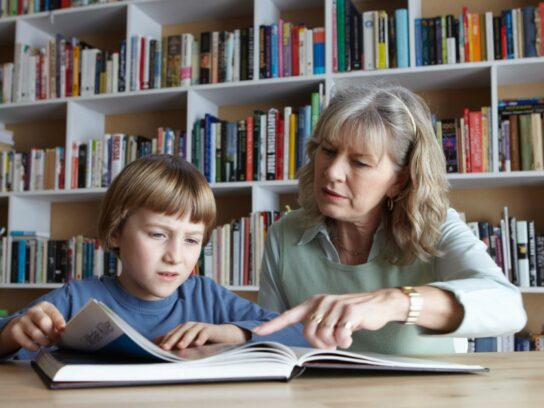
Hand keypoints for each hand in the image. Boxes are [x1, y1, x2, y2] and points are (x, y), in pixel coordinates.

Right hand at [0, 301, 65, 354]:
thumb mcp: (50, 318)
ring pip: (35, 333)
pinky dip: (34, 347)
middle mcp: (32, 311)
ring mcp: (22, 320)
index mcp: (44, 306)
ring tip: (47, 343)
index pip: (53, 313)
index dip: (59, 322)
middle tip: (56, 340)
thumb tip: (63, 331)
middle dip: (52, 333)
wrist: (19, 324)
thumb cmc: (40, 322)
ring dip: (44, 341)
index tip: (63, 330)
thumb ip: (57, 323)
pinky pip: (26, 342)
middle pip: (44, 322)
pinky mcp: (14, 331)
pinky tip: (37, 346)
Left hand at [156, 323, 249, 349]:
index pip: (173, 333)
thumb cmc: (205, 340)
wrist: (223, 336)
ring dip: (185, 338)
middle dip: (172, 339)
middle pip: (180, 331)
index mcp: (185, 328)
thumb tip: (156, 342)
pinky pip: (205, 332)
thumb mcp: (189, 342)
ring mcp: (202, 326)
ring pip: (192, 331)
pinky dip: (201, 337)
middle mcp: (192, 325)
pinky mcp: (211, 329)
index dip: (166, 339)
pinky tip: (198, 344)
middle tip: (166, 348)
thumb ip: (175, 341)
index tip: (159, 348)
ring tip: (180, 346)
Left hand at [252, 290, 406, 348]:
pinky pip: (340, 337)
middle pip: (308, 333)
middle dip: (320, 343)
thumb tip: (311, 339)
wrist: (378, 304)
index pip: (289, 315)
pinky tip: (351, 334)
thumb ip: (318, 324)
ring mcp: (335, 305)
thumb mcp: (331, 315)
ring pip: (324, 337)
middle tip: (332, 341)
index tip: (258, 331)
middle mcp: (321, 301)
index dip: (273, 324)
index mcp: (314, 302)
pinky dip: (345, 342)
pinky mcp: (349, 312)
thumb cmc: (352, 313)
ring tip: (344, 334)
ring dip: (335, 342)